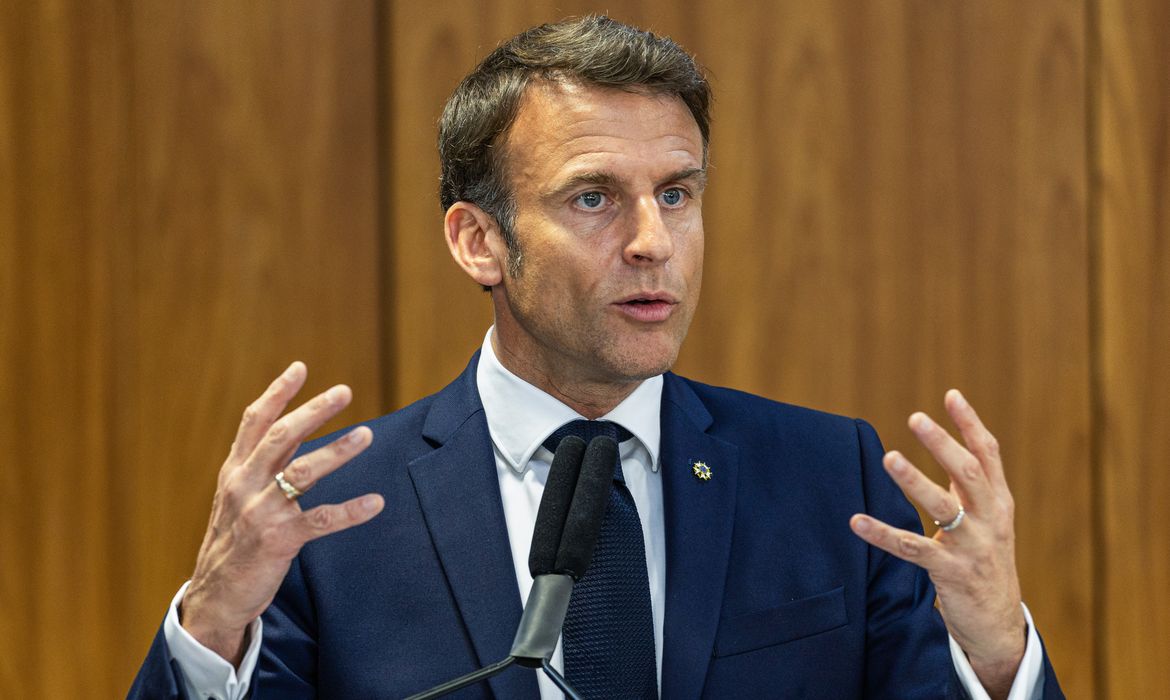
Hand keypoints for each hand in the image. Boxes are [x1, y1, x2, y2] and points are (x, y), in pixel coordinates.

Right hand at [180, 362, 384, 665]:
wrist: (215, 594)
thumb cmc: (232, 540)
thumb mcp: (235, 496)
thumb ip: (258, 464)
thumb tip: (288, 428)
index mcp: (234, 471)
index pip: (254, 422)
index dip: (277, 393)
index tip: (300, 368)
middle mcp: (245, 485)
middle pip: (281, 437)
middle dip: (314, 411)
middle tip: (344, 391)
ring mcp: (261, 512)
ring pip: (302, 472)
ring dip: (338, 452)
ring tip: (367, 435)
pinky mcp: (279, 540)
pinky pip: (321, 521)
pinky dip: (351, 511)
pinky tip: (376, 503)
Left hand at [849, 390, 1024, 699]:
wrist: (999, 624)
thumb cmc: (988, 563)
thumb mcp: (989, 521)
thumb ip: (972, 487)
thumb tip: (953, 445)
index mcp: (999, 503)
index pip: (989, 455)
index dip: (971, 424)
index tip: (951, 395)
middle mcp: (990, 521)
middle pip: (969, 473)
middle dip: (942, 444)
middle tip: (916, 417)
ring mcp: (972, 547)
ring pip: (942, 507)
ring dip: (914, 480)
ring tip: (889, 457)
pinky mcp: (950, 572)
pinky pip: (911, 549)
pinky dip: (882, 533)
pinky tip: (857, 521)